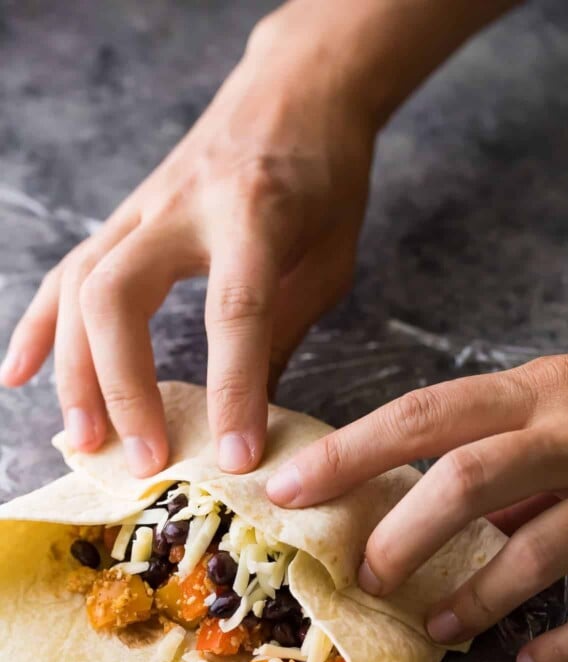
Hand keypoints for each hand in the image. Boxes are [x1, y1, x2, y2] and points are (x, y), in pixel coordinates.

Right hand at [0, 3, 374, 475]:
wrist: (295, 91)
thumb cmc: (324, 177)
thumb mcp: (329, 257)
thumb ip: (283, 329)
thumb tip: (251, 411)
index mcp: (254, 215)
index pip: (234, 311)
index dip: (233, 390)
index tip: (235, 458)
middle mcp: (184, 207)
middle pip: (120, 296)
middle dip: (123, 386)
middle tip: (144, 458)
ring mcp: (143, 208)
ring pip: (80, 286)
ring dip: (75, 371)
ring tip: (86, 440)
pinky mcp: (124, 216)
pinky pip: (67, 272)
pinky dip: (40, 328)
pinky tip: (20, 375)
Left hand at [267, 350, 567, 661]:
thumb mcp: (558, 398)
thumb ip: (497, 446)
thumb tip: (425, 506)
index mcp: (537, 389)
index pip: (421, 415)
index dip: (349, 454)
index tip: (287, 489)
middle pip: (468, 479)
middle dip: (404, 533)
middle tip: (366, 575)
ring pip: (539, 548)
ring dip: (478, 598)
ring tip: (436, 630)